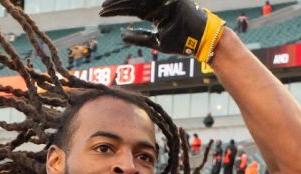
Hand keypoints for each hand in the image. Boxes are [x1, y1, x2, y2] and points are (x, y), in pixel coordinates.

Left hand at [99, 0, 225, 62]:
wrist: (199, 41)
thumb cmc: (180, 43)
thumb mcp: (155, 42)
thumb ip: (139, 37)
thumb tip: (122, 36)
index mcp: (153, 13)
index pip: (131, 10)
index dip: (117, 11)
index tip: (102, 13)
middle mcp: (157, 5)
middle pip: (132, 2)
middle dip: (116, 4)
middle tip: (101, 7)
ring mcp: (164, 1)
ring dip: (122, 1)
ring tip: (106, 5)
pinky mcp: (171, 0)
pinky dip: (136, 1)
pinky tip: (123, 0)